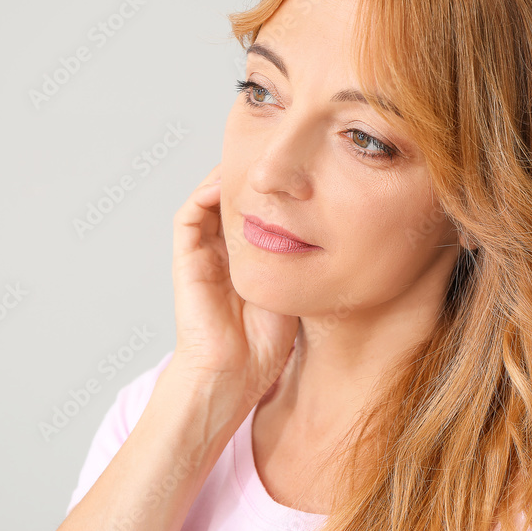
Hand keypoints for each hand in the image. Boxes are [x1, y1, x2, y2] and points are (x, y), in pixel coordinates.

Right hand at [170, 163, 299, 410]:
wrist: (231, 375)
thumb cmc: (265, 346)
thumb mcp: (297, 291)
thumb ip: (308, 263)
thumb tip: (345, 238)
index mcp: (247, 259)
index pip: (258, 212)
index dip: (274, 191)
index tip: (297, 172)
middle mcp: (223, 252)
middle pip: (234, 201)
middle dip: (253, 177)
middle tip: (276, 155)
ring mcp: (203, 254)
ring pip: (211, 200)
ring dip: (229, 177)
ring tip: (254, 158)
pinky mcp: (187, 259)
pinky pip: (190, 215)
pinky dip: (206, 192)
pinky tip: (229, 181)